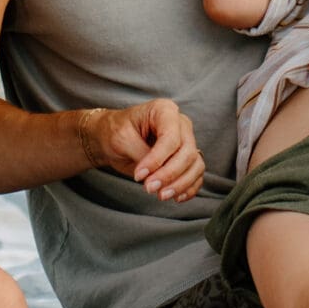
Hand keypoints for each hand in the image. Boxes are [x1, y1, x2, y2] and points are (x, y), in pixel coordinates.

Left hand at [83, 99, 205, 201]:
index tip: (139, 175)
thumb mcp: (122, 139)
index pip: (171, 137)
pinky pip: (196, 174)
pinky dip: (189, 188)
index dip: (157, 160)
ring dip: (181, 184)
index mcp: (164, 110)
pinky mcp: (186, 158)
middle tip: (149, 188)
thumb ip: (141, 154)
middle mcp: (180, 124)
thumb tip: (157, 174)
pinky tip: (177, 197)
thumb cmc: (115, 132)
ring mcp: (186, 141)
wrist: (112, 139)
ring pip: (195, 165)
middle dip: (169, 175)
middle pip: (187, 152)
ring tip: (161, 195)